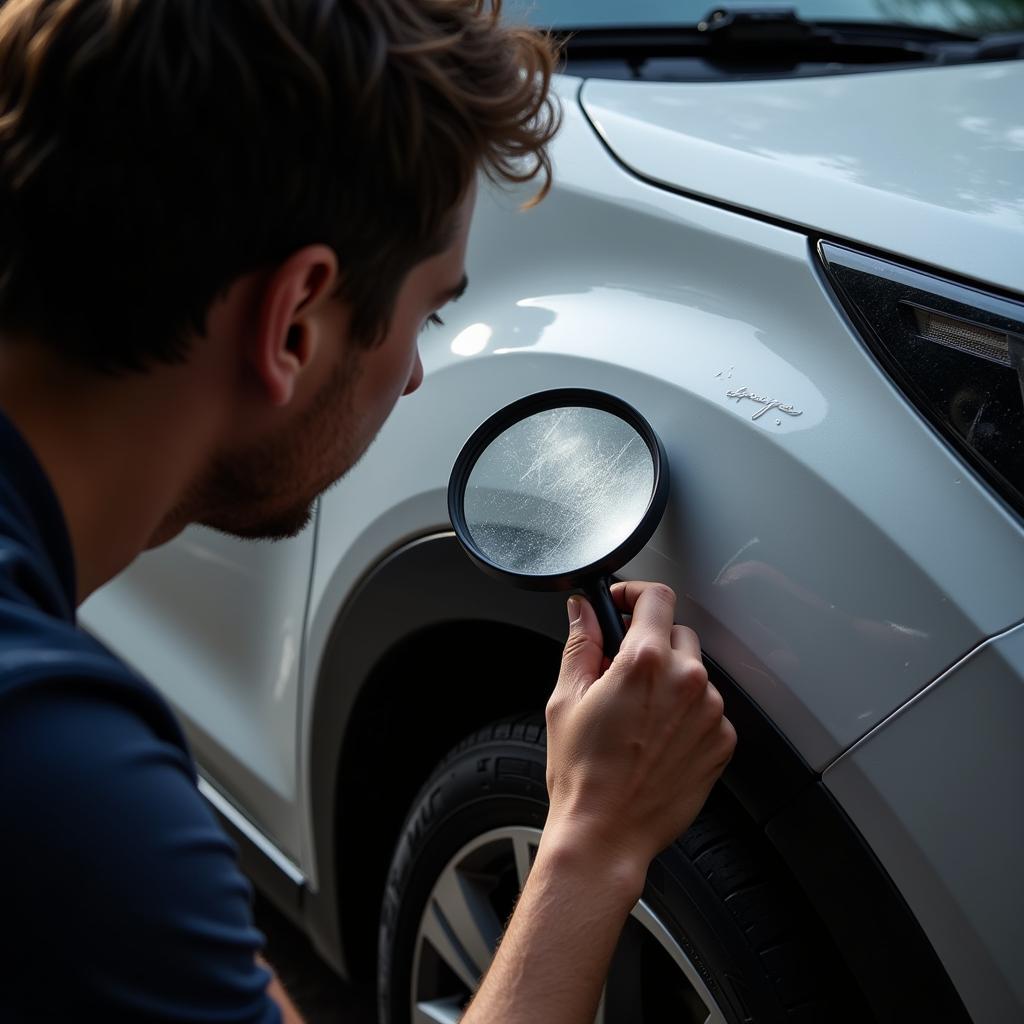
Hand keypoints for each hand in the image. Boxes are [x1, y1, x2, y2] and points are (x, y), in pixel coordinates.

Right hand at [543, 581, 735, 884]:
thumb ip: (581, 644)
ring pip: (694, 671)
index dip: (634, 593)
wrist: (606, 833)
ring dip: (670, 679)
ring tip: (637, 714)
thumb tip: (582, 611)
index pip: (656, 597)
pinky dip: (686, 712)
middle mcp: (686, 680)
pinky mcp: (722, 740)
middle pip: (676, 632)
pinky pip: (707, 708)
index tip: (621, 603)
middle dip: (649, 642)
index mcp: (645, 662)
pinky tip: (657, 737)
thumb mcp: (566, 698)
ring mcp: (710, 711)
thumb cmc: (582, 773)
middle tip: (621, 670)